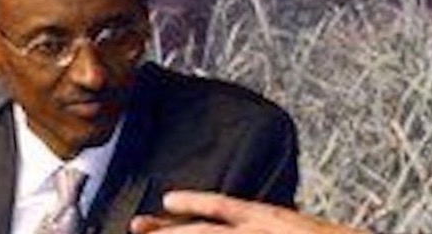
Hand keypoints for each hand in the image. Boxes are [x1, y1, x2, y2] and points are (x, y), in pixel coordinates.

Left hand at [130, 190, 367, 233]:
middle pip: (205, 231)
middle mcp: (261, 230)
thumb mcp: (295, 226)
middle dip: (169, 232)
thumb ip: (269, 222)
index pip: (224, 206)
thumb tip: (247, 218)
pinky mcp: (269, 233)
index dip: (194, 202)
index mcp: (269, 217)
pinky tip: (185, 230)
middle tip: (136, 227)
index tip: (168, 199)